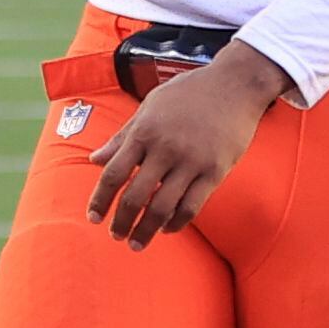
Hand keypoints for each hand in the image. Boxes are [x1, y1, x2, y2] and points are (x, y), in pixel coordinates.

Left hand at [87, 43, 288, 249]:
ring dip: (146, 231)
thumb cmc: (188, 93)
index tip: (93, 217)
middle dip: (121, 222)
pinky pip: (191, 207)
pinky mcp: (215, 171)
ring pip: (162, 208)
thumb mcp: (149, 107)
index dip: (100, 200)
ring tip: (137, 243)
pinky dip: (175, 223)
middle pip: (135, 196)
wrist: (235, 84)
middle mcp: (165, 149)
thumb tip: (94, 160)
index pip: (113, 173)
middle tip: (116, 236)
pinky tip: (166, 228)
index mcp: (144, 132)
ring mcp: (191, 162)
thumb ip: (122, 137)